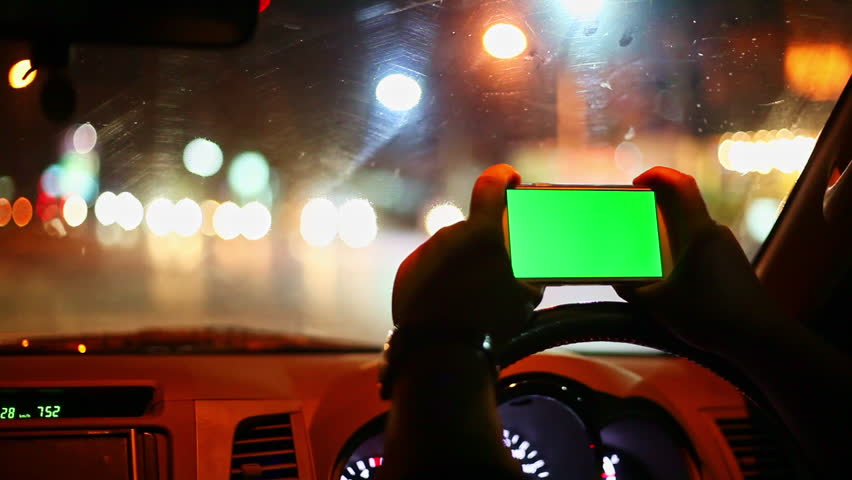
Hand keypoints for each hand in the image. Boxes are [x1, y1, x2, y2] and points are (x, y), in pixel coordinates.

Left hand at [392, 164, 540, 347]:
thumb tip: (544, 246)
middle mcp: (450, 234)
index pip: (490, 184)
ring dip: (462, 264)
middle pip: (472, 228)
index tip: (510, 179)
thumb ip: (536, 260)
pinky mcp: (408, 270)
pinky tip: (450, 303)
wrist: (442, 350)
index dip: (502, 176)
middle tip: (494, 273)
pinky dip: (441, 278)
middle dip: (483, 244)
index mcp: (482, 232)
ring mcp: (426, 251)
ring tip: (471, 298)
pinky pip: (430, 266)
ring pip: (451, 249)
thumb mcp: (528, 291)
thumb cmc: (492, 321)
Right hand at [617, 167, 783, 352]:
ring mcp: (727, 249)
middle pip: (684, 208)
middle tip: (632, 223)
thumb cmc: (709, 316)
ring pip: (692, 231)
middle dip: (656, 211)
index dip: (657, 175)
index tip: (637, 183)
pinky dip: (682, 254)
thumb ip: (631, 288)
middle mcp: (715, 234)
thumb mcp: (657, 304)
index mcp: (698, 232)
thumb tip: (616, 279)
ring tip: (647, 258)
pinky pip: (701, 248)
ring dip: (668, 236)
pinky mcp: (732, 265)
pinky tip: (671, 280)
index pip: (681, 184)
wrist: (759, 339)